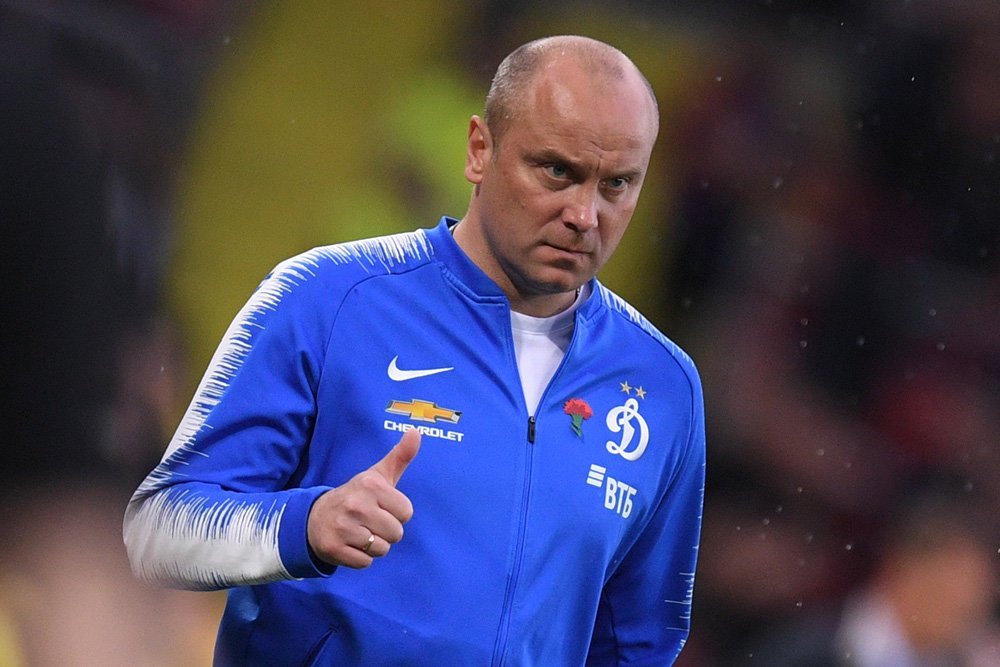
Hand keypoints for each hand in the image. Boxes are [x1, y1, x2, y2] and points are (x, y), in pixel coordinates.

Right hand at [307, 430, 420, 568]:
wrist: (315, 517)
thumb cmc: (356, 496)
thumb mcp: (377, 475)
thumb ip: (400, 456)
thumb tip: (416, 432)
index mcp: (370, 485)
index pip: (406, 512)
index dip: (396, 513)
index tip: (381, 507)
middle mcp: (356, 505)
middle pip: (396, 533)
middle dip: (387, 532)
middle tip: (370, 522)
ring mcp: (343, 527)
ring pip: (382, 549)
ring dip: (374, 546)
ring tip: (360, 533)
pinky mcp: (334, 548)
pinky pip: (365, 563)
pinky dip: (361, 558)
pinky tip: (350, 545)